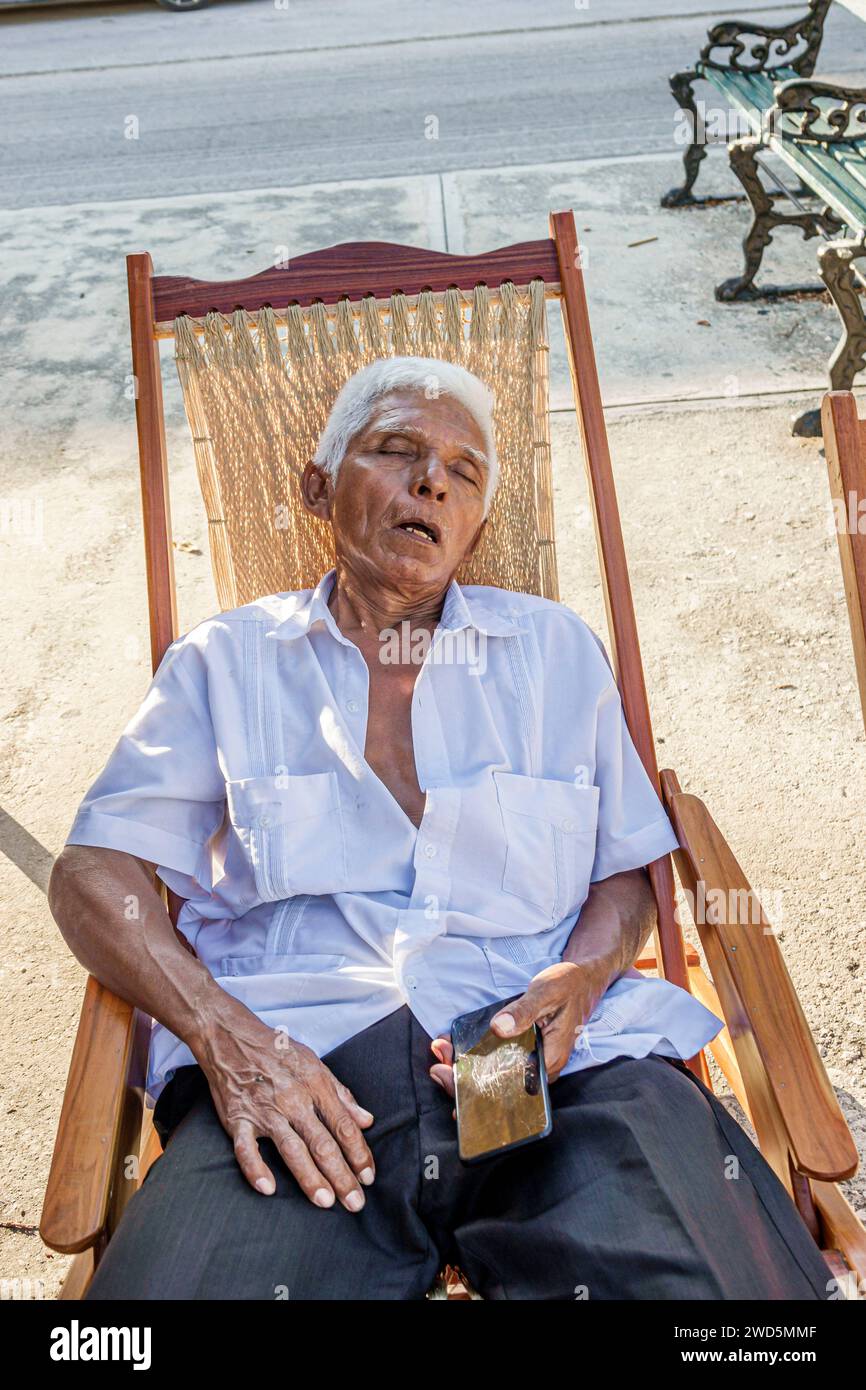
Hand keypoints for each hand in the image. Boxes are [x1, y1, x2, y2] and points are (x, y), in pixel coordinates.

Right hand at [196, 1011, 375, 1211]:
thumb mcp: (315, 1064)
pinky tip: (268, 1188)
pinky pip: (246, 1148)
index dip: (359, 1153)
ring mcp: (264, 1110)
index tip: (368, 1177)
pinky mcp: (238, 1118)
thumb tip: (366, 1120)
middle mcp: (293, 1099)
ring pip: (291, 1149)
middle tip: (355, 1203)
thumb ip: (341, 1094)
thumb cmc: (277, 1051)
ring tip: (325, 1202)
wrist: (231, 1037)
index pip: (343, 1125)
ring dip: (309, 1178)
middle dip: (341, 1175)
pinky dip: (256, 1168)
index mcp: (315, 1084)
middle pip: (322, 1142)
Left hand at [429, 961, 597, 1097]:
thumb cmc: (568, 985)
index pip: (509, 1086)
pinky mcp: (525, 1051)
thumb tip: (499, 1028)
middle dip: (464, 1080)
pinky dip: (475, 1057)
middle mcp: (541, 1067)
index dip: (477, 1087)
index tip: (451, 1076)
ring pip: (496, 1074)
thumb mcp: (546, 992)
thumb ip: (523, 1011)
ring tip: (440, 1056)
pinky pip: (498, 1060)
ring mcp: (532, 1060)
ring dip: (466, 1069)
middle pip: (499, 1086)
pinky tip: (454, 1049)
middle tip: (437, 1067)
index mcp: (549, 1060)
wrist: (583, 979)